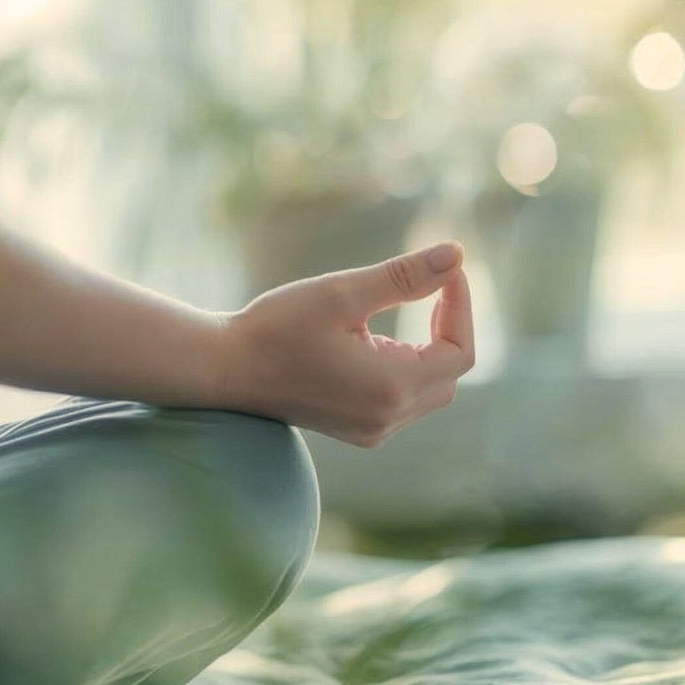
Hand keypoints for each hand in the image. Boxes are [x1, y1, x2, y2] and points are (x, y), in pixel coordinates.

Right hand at [219, 241, 474, 446]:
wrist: (223, 369)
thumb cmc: (277, 327)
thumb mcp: (342, 293)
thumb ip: (404, 277)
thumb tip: (457, 255)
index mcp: (391, 388)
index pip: (460, 352)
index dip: (461, 306)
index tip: (446, 269)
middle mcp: (388, 419)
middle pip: (451, 373)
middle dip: (450, 324)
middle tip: (432, 281)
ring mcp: (372, 430)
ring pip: (432, 389)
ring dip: (431, 346)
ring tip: (410, 301)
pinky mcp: (358, 429)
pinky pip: (405, 400)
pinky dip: (410, 365)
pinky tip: (382, 336)